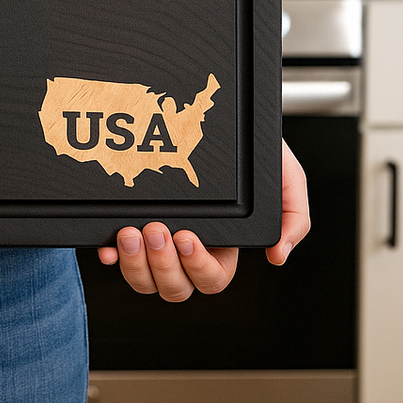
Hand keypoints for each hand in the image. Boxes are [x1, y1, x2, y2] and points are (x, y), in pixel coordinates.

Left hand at [96, 138, 309, 300]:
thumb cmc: (256, 153)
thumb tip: (279, 256)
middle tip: (156, 230)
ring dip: (135, 265)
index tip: (188, 237)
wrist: (218, 115)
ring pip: (145, 280)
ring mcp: (157, 241)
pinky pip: (117, 256)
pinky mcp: (131, 225)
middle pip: (175, 287)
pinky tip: (108, 248)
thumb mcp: (286, 178)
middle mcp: (188, 251)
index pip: (211, 279)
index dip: (198, 268)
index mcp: (224, 248)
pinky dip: (111, 257)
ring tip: (131, 233)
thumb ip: (294, 216)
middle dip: (163, 265)